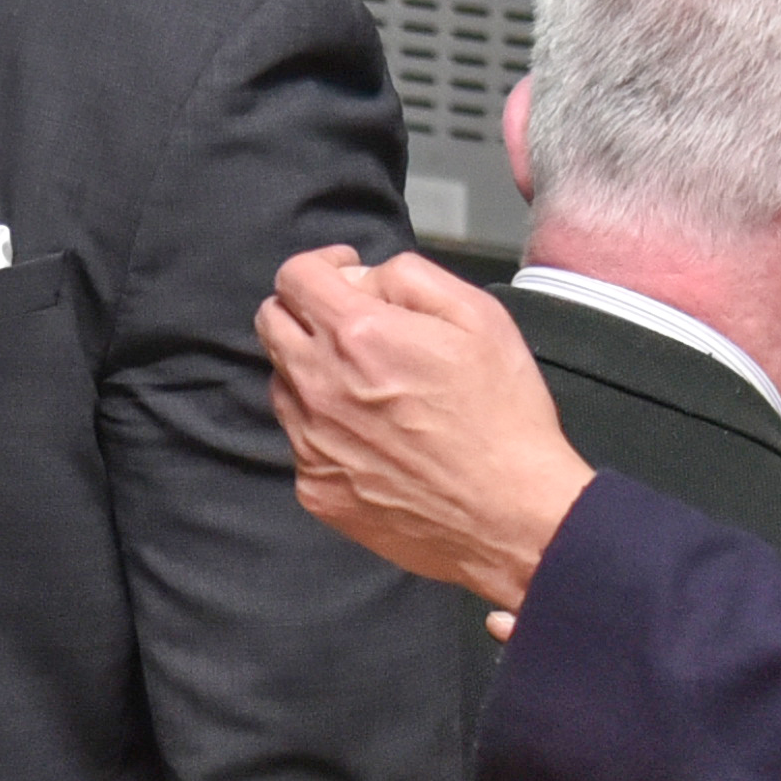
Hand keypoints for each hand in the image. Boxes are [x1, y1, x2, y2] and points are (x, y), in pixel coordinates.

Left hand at [257, 247, 595, 611]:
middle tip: (348, 323)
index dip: (321, 264)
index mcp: (355, 335)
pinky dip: (325, 427)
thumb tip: (360, 279)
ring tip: (369, 387)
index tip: (347, 274)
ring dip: (311, 369)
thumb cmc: (503, 413)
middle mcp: (317, 386)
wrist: (509, 516)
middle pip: (271, 324)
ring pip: (282, 383)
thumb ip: (408, 278)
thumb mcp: (478, 316)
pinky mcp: (314, 489)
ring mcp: (309, 444)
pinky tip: (375, 438)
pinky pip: (300, 441)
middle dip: (303, 309)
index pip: (294, 277)